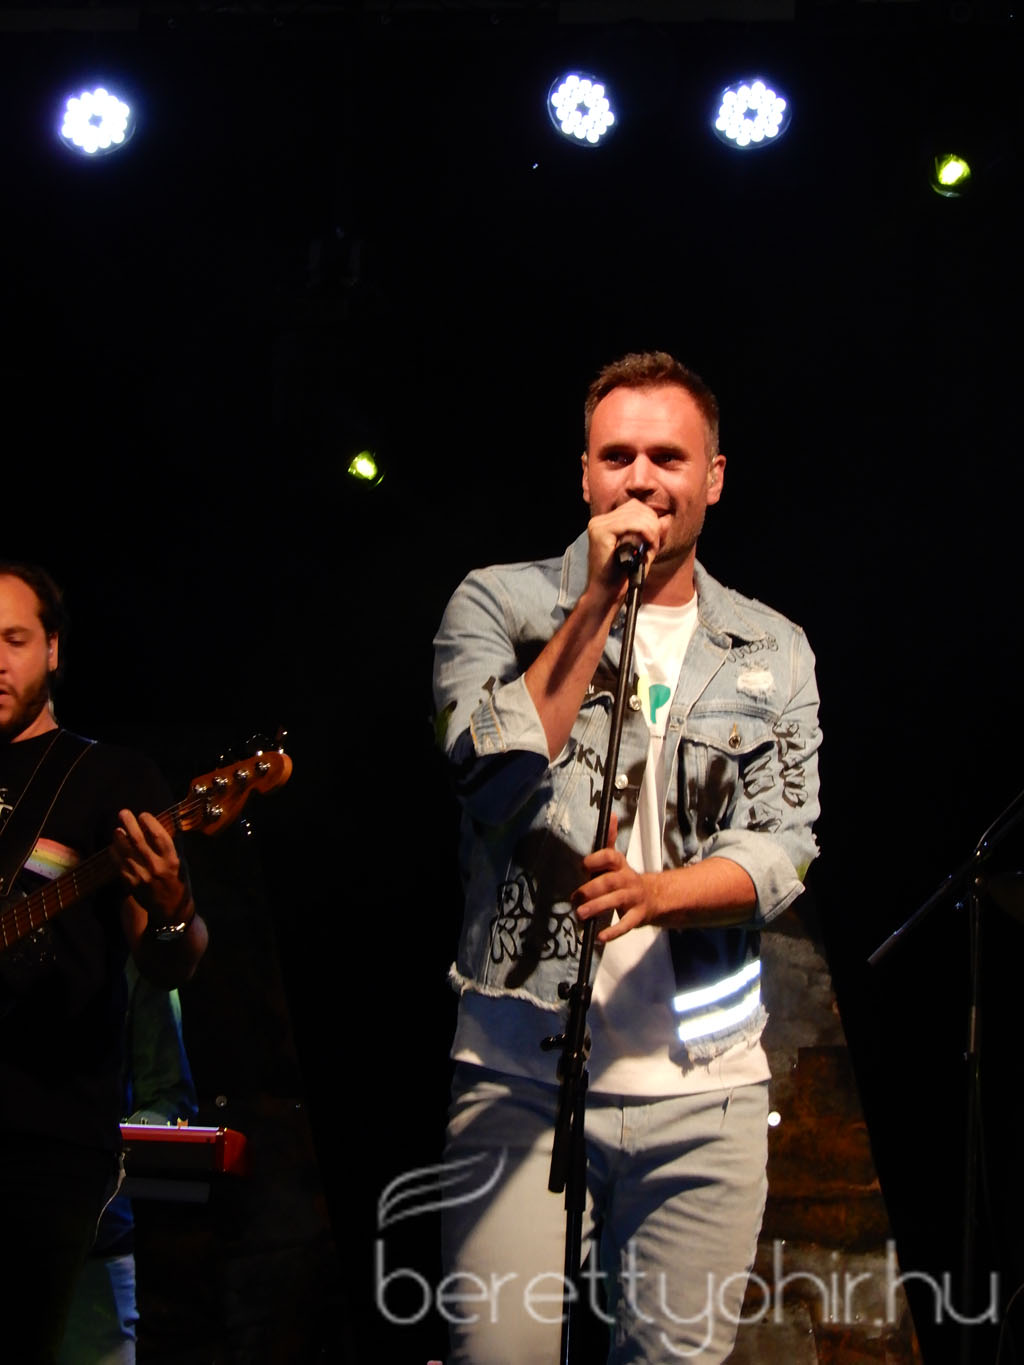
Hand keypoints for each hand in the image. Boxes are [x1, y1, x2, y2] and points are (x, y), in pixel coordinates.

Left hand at [112, 809, 189, 925]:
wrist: (170, 909)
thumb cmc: (177, 882)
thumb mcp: (180, 863)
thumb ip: (168, 848)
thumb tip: (154, 828)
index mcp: (171, 860)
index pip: (159, 836)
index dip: (149, 822)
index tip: (143, 815)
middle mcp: (155, 866)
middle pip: (138, 840)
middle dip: (129, 823)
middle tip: (123, 812)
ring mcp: (141, 876)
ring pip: (125, 851)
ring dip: (119, 837)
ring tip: (117, 829)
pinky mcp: (130, 884)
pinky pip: (118, 864)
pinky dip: (114, 853)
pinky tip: (113, 846)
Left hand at [573, 814, 655, 943]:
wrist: (656, 898)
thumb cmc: (626, 878)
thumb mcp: (618, 860)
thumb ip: (610, 839)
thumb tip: (610, 813)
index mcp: (620, 865)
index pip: (610, 857)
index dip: (596, 860)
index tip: (583, 867)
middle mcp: (627, 879)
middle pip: (609, 881)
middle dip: (591, 889)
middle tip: (575, 898)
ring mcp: (633, 898)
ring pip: (616, 901)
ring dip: (597, 907)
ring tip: (580, 915)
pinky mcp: (637, 916)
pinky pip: (626, 924)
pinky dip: (613, 932)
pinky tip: (599, 937)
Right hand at [585, 503, 660, 600]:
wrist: (607, 593)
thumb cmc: (622, 576)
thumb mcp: (642, 551)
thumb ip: (653, 534)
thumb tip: (667, 519)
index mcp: (607, 521)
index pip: (635, 506)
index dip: (651, 520)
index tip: (654, 540)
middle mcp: (600, 520)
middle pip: (637, 507)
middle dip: (653, 525)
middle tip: (654, 546)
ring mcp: (598, 525)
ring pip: (636, 514)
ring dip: (651, 531)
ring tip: (650, 549)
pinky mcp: (600, 532)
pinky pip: (632, 523)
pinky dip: (646, 533)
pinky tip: (648, 547)